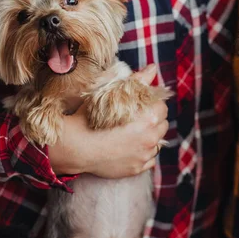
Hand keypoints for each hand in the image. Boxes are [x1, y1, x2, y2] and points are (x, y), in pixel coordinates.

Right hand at [49, 65, 168, 177]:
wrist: (76, 145)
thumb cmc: (91, 116)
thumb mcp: (113, 92)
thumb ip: (137, 80)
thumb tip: (153, 68)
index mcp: (149, 117)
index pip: (162, 107)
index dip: (151, 104)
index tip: (140, 104)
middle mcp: (151, 137)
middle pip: (162, 125)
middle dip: (153, 120)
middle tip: (136, 118)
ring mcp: (144, 155)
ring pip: (157, 143)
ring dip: (149, 137)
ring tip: (132, 133)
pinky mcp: (136, 168)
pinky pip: (149, 160)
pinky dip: (143, 154)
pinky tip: (130, 148)